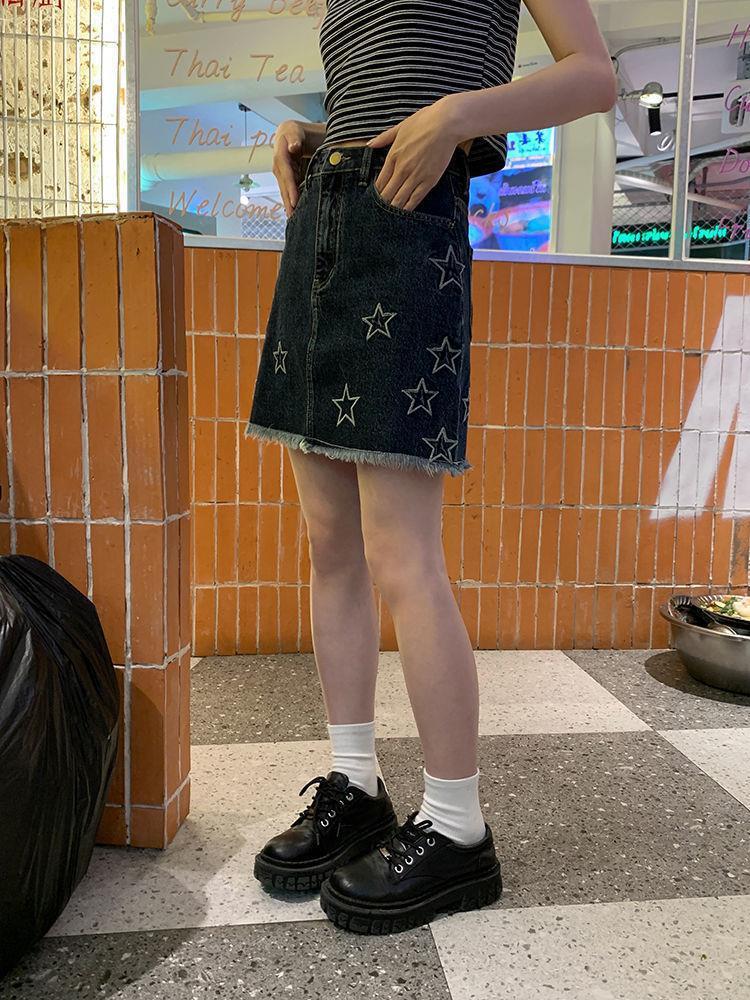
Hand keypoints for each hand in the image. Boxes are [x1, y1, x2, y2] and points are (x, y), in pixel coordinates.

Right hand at [273, 120, 307, 216]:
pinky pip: (288, 190)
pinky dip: (290, 200)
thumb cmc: (295, 132)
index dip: (290, 188)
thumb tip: (293, 147)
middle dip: (288, 201)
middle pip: (283, 186)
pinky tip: (293, 212)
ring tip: (293, 219)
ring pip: (284, 190)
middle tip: (293, 217)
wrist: (291, 133)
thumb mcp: (296, 131)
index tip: (295, 201)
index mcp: (280, 155)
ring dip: (288, 204)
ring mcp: (281, 173)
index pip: (286, 174)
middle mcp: (278, 166)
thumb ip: (295, 138)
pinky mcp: (286, 177)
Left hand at [366, 94, 466, 210]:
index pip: (380, 182)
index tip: (377, 198)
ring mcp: (415, 176)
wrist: (446, 124)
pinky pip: (415, 199)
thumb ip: (384, 138)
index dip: (377, 193)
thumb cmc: (424, 121)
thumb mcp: (400, 127)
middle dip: (384, 204)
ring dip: (394, 208)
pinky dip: (408, 208)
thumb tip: (369, 144)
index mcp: (393, 156)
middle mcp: (402, 169)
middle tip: (382, 212)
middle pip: (388, 194)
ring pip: (400, 199)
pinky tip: (405, 214)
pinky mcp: (429, 181)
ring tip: (391, 217)